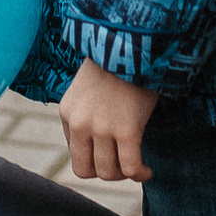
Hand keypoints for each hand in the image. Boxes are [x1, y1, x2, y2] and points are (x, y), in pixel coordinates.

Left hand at [60, 58, 156, 181]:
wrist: (134, 41)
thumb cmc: (117, 62)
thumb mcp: (89, 88)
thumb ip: (88, 112)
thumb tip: (98, 140)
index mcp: (67, 112)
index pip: (75, 152)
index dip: (95, 156)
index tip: (111, 151)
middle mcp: (79, 123)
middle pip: (85, 170)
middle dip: (105, 172)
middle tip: (123, 164)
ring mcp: (102, 128)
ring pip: (108, 173)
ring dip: (124, 174)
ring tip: (137, 166)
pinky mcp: (127, 130)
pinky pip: (130, 168)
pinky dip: (140, 174)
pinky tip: (148, 170)